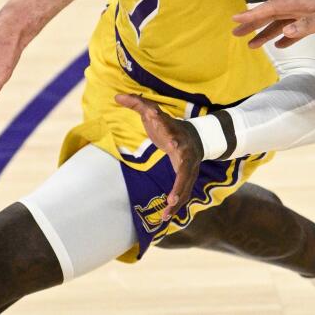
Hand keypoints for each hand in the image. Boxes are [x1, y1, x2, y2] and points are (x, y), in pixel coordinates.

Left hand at [116, 94, 200, 221]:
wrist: (198, 137)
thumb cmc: (169, 126)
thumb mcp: (154, 112)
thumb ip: (137, 103)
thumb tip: (116, 96)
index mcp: (177, 136)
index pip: (175, 136)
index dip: (174, 139)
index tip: (173, 144)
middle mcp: (186, 154)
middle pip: (185, 171)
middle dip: (180, 185)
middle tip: (172, 199)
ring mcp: (190, 168)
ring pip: (186, 187)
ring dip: (177, 203)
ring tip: (164, 216)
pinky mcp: (188, 178)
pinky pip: (184, 194)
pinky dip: (176, 206)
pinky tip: (164, 219)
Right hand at [232, 0, 314, 47]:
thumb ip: (308, 25)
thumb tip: (284, 32)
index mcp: (305, 3)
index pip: (273, 8)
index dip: (253, 14)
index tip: (235, 19)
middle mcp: (306, 7)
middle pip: (274, 15)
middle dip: (254, 23)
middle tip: (235, 33)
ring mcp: (314, 15)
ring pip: (284, 24)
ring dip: (267, 33)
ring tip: (252, 45)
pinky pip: (299, 31)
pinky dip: (287, 38)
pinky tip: (280, 46)